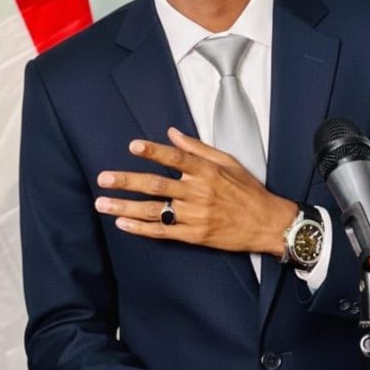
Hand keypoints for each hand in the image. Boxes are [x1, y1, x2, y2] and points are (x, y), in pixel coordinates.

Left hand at [95, 127, 296, 254]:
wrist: (267, 224)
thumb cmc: (249, 191)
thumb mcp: (229, 162)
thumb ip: (198, 148)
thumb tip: (172, 134)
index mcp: (207, 172)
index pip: (175, 158)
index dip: (153, 152)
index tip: (133, 146)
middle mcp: (199, 193)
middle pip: (156, 185)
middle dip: (127, 181)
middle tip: (103, 178)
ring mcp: (195, 216)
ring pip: (154, 210)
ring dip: (125, 207)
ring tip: (102, 203)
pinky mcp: (194, 235)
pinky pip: (162, 232)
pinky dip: (141, 228)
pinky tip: (122, 224)